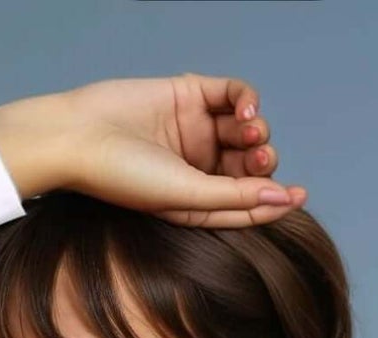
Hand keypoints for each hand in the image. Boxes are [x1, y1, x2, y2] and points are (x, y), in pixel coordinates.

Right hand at [0, 73, 306, 227]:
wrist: (79, 136)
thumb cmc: (123, 177)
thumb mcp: (186, 196)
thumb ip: (235, 197)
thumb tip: (284, 199)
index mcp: (196, 202)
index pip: (246, 203)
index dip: (276, 200)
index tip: (299, 195)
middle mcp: (198, 167)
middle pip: (250, 166)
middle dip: (263, 163)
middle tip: (262, 159)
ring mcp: (195, 130)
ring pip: (246, 131)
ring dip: (257, 132)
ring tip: (251, 134)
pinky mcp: (189, 94)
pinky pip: (232, 94)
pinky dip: (246, 101)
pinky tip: (244, 112)